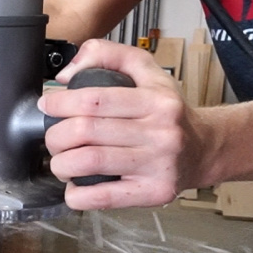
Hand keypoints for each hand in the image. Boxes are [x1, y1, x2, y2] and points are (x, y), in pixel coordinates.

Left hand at [40, 39, 210, 209]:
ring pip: (89, 163)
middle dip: (55, 136)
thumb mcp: (146, 71)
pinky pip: (103, 197)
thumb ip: (107, 55)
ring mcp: (159, 165)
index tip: (47, 106)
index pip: (93, 100)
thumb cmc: (167, 112)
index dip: (60, 103)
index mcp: (156, 101)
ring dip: (61, 164)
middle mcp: (160, 132)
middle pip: (85, 132)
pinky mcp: (155, 192)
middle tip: (53, 138)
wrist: (205, 149)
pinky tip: (75, 186)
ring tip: (62, 162)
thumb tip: (66, 74)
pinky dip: (77, 194)